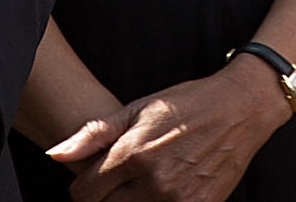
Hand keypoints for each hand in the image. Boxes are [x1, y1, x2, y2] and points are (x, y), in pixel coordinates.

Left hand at [47, 59, 287, 201]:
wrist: (240, 109)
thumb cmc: (187, 104)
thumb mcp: (137, 109)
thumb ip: (94, 134)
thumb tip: (55, 154)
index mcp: (133, 154)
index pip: (83, 194)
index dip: (85, 186)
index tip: (97, 176)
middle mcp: (154, 181)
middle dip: (105, 198)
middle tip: (120, 180)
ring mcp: (178, 200)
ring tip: (141, 185)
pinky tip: (166, 189)